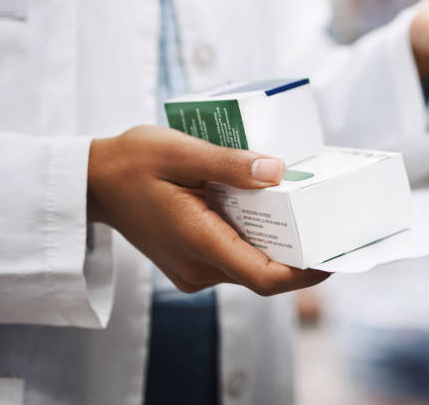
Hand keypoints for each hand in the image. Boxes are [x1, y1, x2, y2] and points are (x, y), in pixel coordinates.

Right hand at [87, 125, 329, 295]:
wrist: (92, 180)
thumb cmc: (133, 160)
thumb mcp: (180, 151)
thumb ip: (229, 163)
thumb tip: (277, 172)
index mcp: (198, 242)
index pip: (264, 277)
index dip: (305, 274)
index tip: (336, 257)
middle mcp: (197, 266)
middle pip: (263, 271)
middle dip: (300, 252)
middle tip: (332, 221)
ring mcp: (192, 269)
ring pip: (249, 263)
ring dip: (277, 242)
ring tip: (305, 207)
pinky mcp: (191, 262)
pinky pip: (234, 256)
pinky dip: (255, 237)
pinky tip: (267, 208)